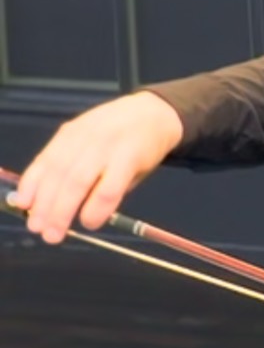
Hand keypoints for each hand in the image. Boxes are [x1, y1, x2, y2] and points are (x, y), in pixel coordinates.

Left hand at [8, 92, 183, 242]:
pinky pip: (108, 188)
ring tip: (56, 233)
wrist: (156, 114)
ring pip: (77, 182)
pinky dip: (96, 209)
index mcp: (71, 134)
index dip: (30, 185)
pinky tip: (90, 221)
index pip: (45, 161)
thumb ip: (74, 167)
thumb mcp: (91, 142)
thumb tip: (53, 204)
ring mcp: (107, 147)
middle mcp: (85, 138)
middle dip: (45, 205)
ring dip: (63, 211)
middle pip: (58, 174)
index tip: (23, 207)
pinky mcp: (130, 158)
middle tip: (39, 229)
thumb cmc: (121, 137)